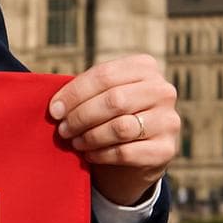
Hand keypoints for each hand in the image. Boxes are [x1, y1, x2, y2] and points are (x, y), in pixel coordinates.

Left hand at [48, 54, 178, 206]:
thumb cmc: (112, 117)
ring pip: (120, 127)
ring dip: (90, 136)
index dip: (74, 93)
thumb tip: (56, 108)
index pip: (104, 75)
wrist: (137, 155)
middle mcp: (163, 90)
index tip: (54, 110)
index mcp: (145, 67)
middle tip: (62, 129)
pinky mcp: (167, 149)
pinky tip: (89, 155)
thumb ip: (84, 93)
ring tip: (74, 141)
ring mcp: (169, 120)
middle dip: (81, 116)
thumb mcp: (102, 96)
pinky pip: (126, 152)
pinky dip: (101, 154)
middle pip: (114, 100)